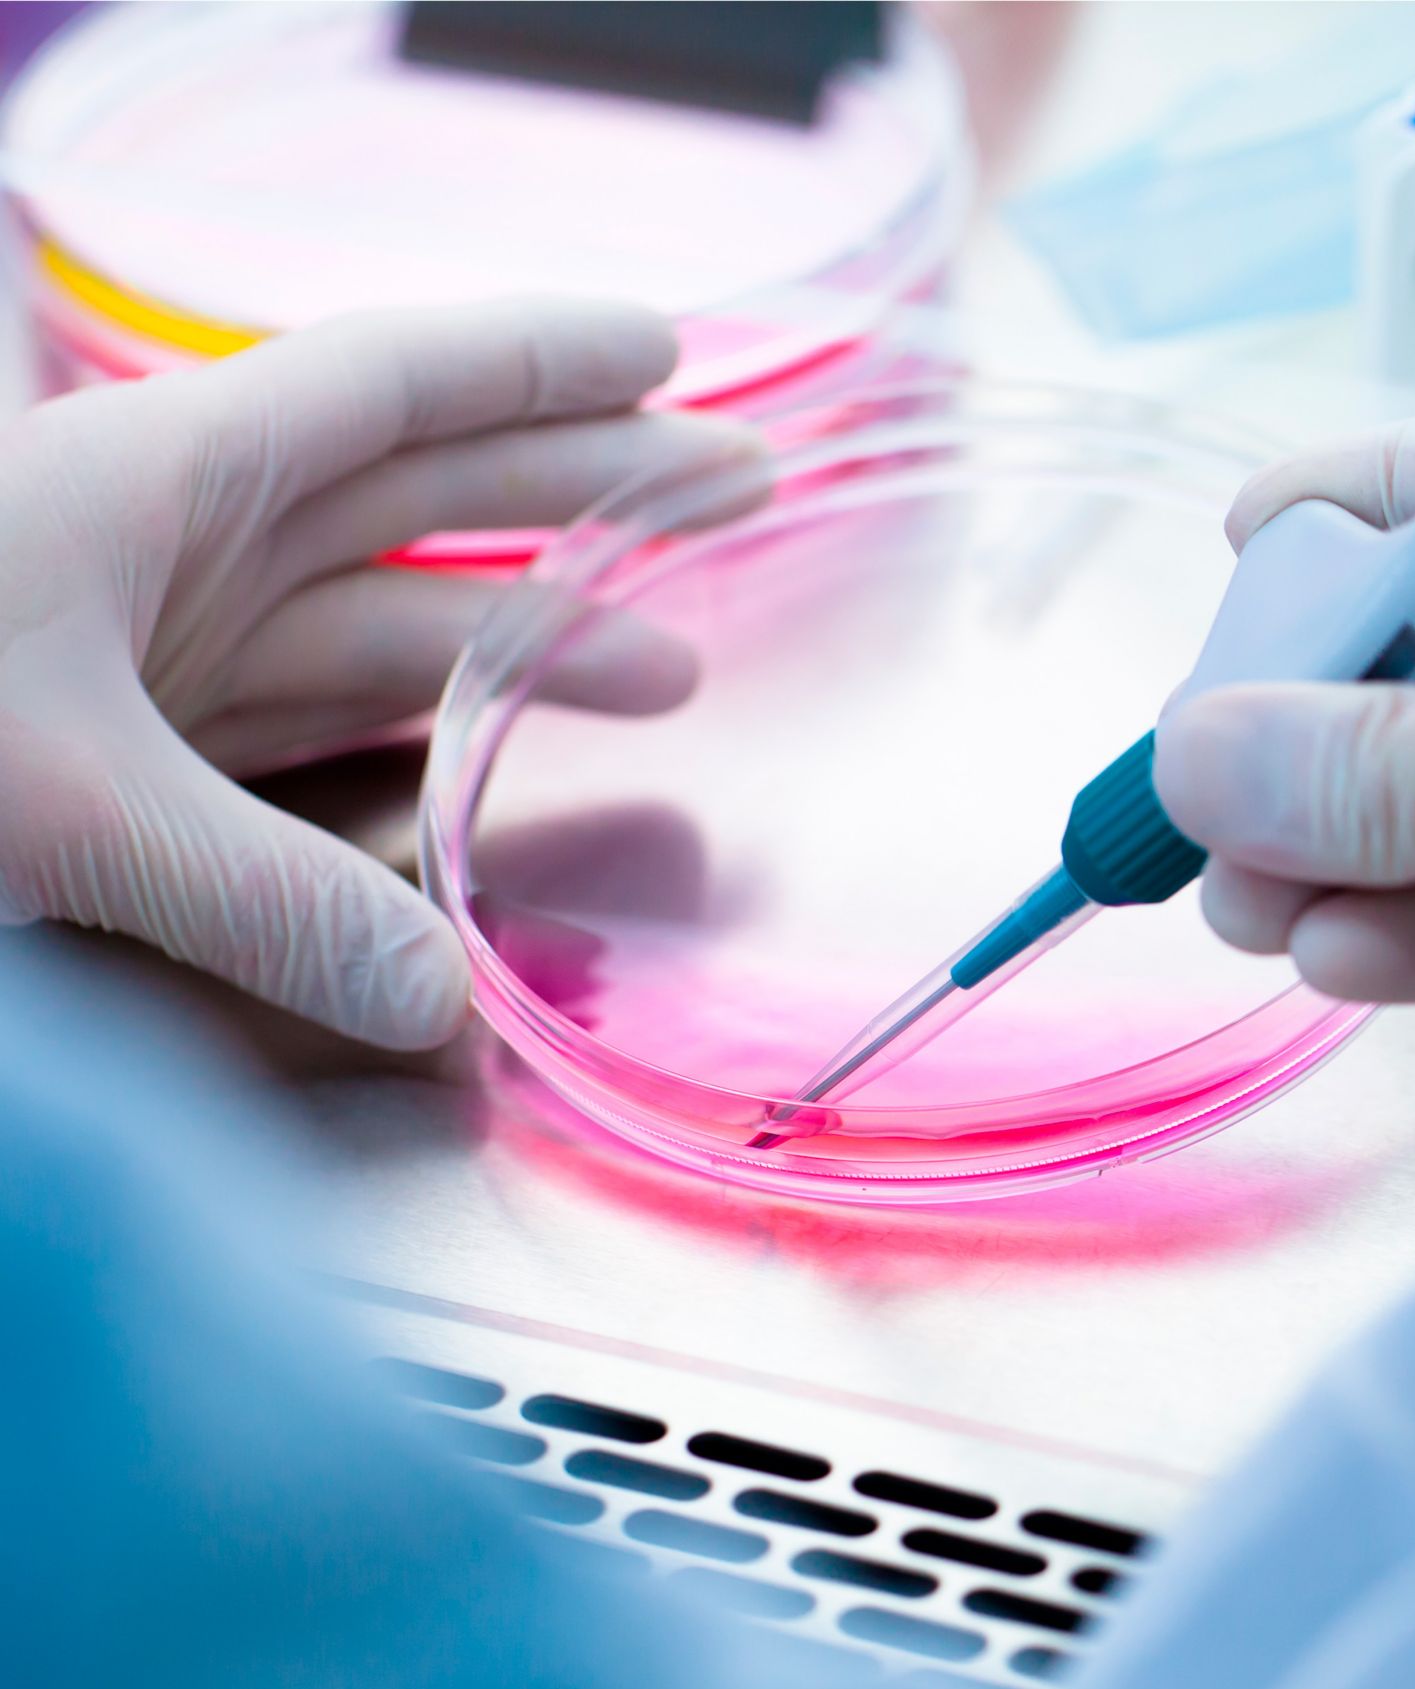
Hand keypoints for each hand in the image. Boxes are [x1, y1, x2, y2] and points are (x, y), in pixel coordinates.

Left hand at [0, 302, 761, 1046]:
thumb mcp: (50, 799)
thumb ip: (258, 902)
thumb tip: (442, 1008)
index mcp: (156, 482)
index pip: (394, 385)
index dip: (539, 359)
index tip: (669, 346)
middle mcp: (171, 546)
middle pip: (428, 491)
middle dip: (590, 485)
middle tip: (738, 488)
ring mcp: (156, 653)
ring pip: (386, 622)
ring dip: (528, 642)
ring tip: (669, 669)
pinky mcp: (130, 756)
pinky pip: (312, 734)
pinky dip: (412, 755)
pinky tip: (491, 773)